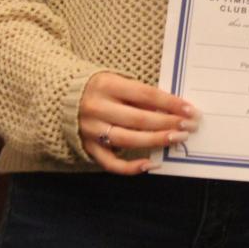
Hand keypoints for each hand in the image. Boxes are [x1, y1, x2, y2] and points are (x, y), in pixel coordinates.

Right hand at [78, 71, 199, 174]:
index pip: (145, 94)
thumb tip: (171, 108)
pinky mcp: (87, 147)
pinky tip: (151, 164)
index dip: (170, 102)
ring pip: (128, 140)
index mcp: (106, 85)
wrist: (59, 97)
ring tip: (177, 139)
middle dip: (168, 123)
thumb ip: (139, 94)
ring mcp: (91, 130)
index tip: (190, 109)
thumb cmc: (99, 87)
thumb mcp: (117, 80)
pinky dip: (131, 167)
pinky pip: (110, 163)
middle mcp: (97, 108)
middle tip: (189, 126)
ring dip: (156, 141)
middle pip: (138, 119)